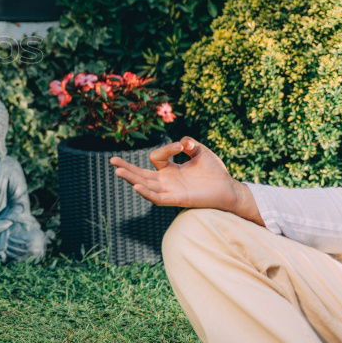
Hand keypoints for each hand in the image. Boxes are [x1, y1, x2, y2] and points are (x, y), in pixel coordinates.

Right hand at [109, 136, 261, 223]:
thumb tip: (182, 143)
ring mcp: (170, 191)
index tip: (182, 147)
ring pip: (145, 185)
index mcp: (170, 170)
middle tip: (112, 161)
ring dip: (131, 178)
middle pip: (141, 175)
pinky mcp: (177, 199)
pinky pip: (158, 198)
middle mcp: (166, 181)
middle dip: (126, 168)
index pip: (156, 157)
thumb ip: (188, 143)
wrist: (229, 188)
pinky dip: (147, 192)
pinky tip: (137, 185)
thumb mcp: (201, 151)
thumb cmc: (215, 172)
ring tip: (118, 171)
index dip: (166, 149)